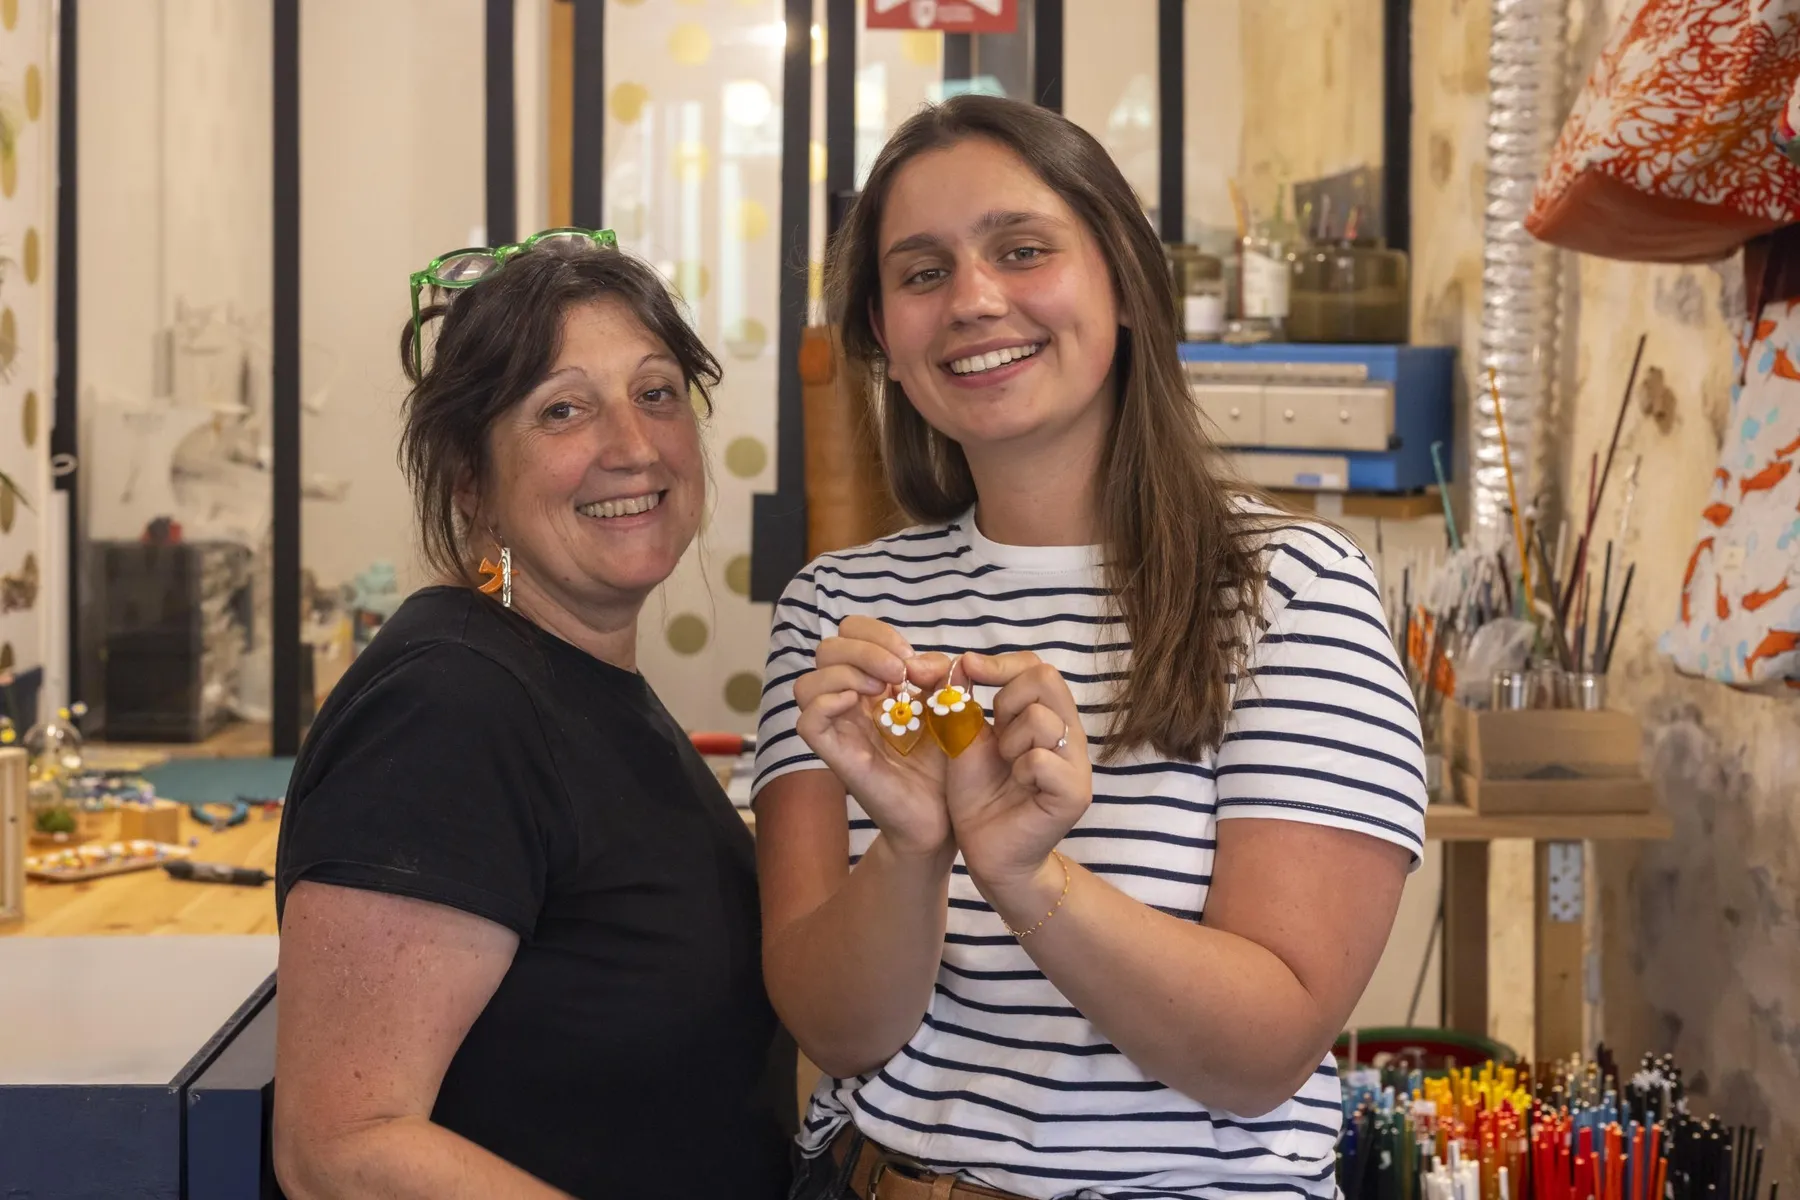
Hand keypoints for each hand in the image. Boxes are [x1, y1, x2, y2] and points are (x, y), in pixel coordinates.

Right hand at [793, 616, 953, 858]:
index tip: (909, 659)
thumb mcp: (952, 706)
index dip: (875, 633)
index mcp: (875, 684)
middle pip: (827, 650)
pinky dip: (826, 703)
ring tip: (880, 690)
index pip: (851, 634)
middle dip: (863, 649)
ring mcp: (841, 729)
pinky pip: (808, 722)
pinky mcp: (837, 756)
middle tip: (898, 674)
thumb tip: (919, 662)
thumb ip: (944, 676)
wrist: (944, 815)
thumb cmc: (945, 762)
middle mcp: (852, 702)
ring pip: (807, 683)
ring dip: (845, 673)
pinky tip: (858, 704)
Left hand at [943, 652, 1091, 895]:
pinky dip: (1019, 770)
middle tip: (995, 735)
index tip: (968, 670)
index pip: (1037, 667)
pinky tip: (1018, 787)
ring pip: (1041, 719)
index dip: (1000, 664)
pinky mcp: (1075, 793)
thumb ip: (964, 699)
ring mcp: (1078, 764)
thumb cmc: (979, 795)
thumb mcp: (965, 737)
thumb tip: (961, 660)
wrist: (986, 851)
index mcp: (1048, 716)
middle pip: (1046, 679)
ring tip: (1007, 767)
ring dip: (1009, 742)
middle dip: (1006, 700)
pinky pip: (1041, 759)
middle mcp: (1071, 734)